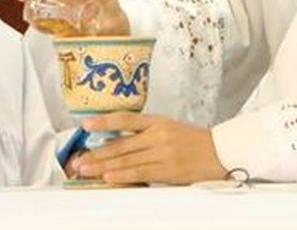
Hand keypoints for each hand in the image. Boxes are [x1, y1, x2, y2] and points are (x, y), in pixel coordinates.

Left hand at [67, 113, 227, 185]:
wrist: (217, 152)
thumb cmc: (190, 141)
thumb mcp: (167, 128)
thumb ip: (143, 134)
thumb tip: (114, 142)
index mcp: (157, 121)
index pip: (126, 118)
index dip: (104, 121)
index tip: (86, 124)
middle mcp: (158, 135)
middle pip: (122, 144)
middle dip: (97, 153)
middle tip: (79, 159)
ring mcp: (162, 153)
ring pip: (127, 160)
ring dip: (104, 166)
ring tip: (87, 169)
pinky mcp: (167, 170)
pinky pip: (140, 173)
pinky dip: (123, 176)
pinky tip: (109, 177)